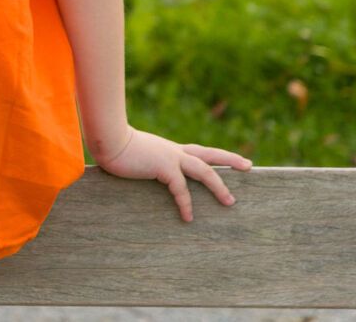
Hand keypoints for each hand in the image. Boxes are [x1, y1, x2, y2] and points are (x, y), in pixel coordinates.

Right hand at [97, 127, 251, 220]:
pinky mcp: (163, 167)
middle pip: (209, 154)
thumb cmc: (114, 147)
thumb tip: (142, 169)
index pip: (199, 152)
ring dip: (219, 186)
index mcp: (169, 149)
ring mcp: (171, 157)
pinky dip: (186, 203)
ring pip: (204, 170)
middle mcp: (174, 151)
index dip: (218, 155)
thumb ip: (145, 162)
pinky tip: (188, 217)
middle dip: (230, 159)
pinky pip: (180, 188)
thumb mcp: (136, 154)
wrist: (107, 139)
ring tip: (229, 201)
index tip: (235, 159)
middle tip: (249, 166)